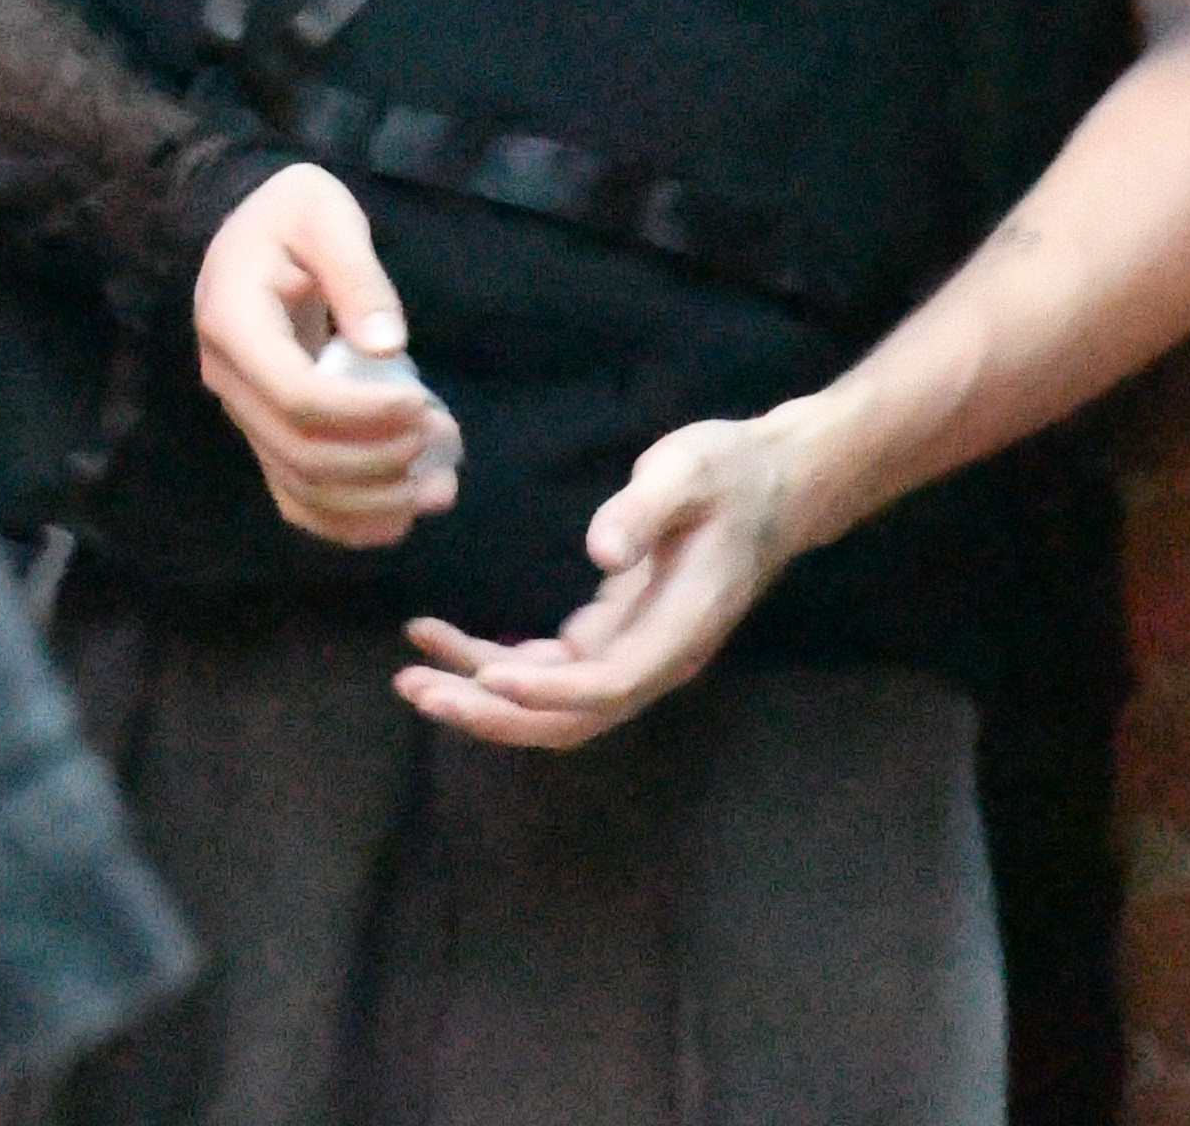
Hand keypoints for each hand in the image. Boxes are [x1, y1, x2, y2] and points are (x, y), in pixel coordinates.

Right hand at [192, 162, 452, 546]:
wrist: (249, 231)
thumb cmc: (289, 214)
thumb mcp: (323, 212)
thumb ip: (356, 274)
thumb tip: (387, 346)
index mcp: (233, 322)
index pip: (295, 395)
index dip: (362, 414)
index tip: (422, 405)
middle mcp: (228, 379)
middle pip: (298, 451)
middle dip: (378, 459)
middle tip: (439, 435)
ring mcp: (244, 413)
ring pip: (299, 486)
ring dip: (372, 501)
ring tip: (439, 487)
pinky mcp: (265, 433)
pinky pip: (296, 496)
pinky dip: (346, 521)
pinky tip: (400, 517)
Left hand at [396, 409, 813, 750]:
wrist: (775, 484)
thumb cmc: (732, 472)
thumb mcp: (690, 471)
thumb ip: (645, 509)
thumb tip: (600, 551)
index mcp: (680, 629)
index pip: (607, 686)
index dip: (545, 692)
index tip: (484, 676)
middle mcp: (657, 659)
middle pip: (571, 717)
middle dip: (493, 713)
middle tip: (419, 691)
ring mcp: (636, 652)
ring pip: (553, 702)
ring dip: (483, 695)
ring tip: (413, 674)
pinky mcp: (616, 635)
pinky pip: (551, 669)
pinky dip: (497, 664)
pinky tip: (447, 643)